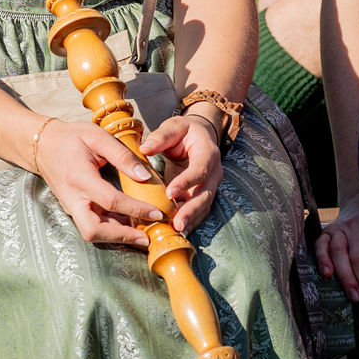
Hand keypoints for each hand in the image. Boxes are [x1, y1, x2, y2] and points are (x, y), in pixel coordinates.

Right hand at [33, 119, 167, 247]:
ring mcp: (71, 206)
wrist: (43, 145)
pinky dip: (111, 229)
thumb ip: (122, 155)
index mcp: (80, 178)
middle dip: (121, 237)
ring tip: (144, 234)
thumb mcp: (97, 136)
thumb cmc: (71, 137)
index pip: (110, 201)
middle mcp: (73, 198)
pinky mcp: (73, 210)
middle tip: (146, 237)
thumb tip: (145, 176)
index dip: (136, 209)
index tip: (157, 212)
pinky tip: (130, 225)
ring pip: (92, 233)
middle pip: (94, 231)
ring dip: (118, 237)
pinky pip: (93, 225)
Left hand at [141, 113, 223, 232]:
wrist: (199, 135)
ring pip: (204, 205)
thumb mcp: (173, 126)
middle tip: (177, 224)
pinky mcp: (203, 193)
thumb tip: (145, 148)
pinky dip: (190, 221)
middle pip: (206, 194)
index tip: (169, 193)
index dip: (186, 182)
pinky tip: (178, 230)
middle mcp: (214, 171)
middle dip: (191, 210)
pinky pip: (199, 210)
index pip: (200, 169)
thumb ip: (160, 137)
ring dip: (191, 219)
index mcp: (208, 152)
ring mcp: (211, 184)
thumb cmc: (185, 131)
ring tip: (176, 231)